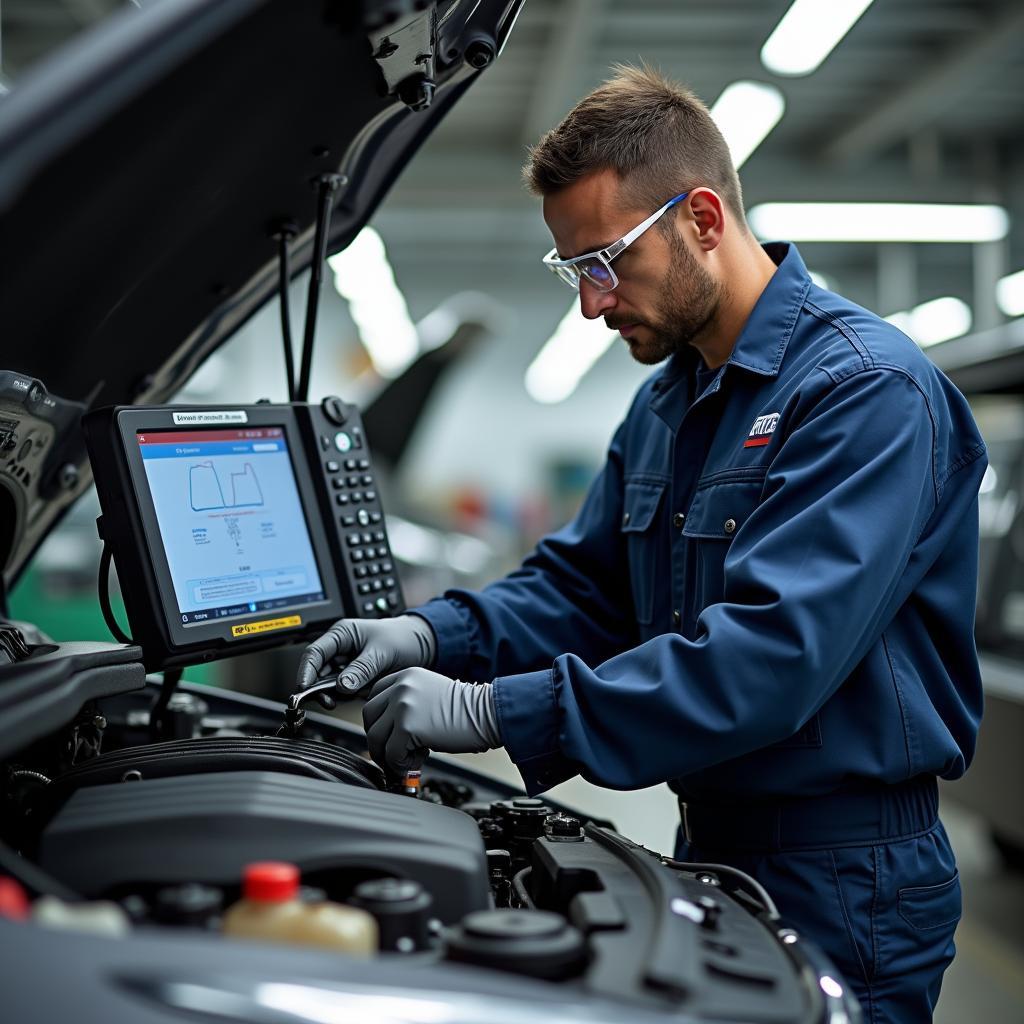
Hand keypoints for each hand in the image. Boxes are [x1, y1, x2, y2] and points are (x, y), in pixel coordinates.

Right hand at [295, 615, 436, 706]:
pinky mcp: (354, 679)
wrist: (421, 646)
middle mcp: (340, 650)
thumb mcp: (381, 652)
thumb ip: (361, 669)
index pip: (314, 653)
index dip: (306, 670)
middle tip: (329, 700)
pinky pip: (343, 692)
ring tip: (350, 696)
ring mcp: (346, 666)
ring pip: (328, 685)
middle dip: (320, 688)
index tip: (305, 686)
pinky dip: (346, 697)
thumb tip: (342, 685)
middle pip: (317, 672)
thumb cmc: (401, 638)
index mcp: (341, 634)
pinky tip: (358, 695)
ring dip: (334, 694)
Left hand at [362, 668, 500, 774]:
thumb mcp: (429, 696)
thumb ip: (406, 707)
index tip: (385, 737)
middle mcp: (400, 687)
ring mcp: (402, 705)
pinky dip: (400, 765)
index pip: (374, 699)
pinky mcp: (407, 726)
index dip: (378, 722)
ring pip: (376, 738)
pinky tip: (416, 764)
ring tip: (406, 762)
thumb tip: (388, 735)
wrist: (487, 713)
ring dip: (387, 757)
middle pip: (369, 718)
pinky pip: (391, 753)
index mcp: (405, 677)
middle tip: (391, 755)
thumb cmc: (465, 711)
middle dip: (377, 741)